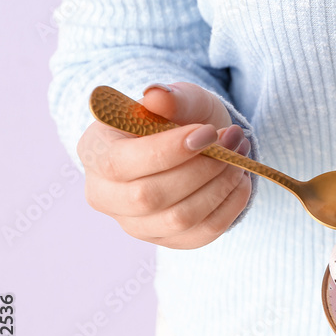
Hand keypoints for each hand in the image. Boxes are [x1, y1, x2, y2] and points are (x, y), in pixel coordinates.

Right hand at [77, 82, 251, 248]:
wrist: (193, 147)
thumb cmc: (178, 120)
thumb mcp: (178, 99)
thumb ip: (170, 98)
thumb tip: (157, 95)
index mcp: (94, 153)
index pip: (120, 164)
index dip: (168, 150)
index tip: (210, 132)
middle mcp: (105, 195)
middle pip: (149, 198)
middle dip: (201, 168)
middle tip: (234, 140)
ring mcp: (135, 224)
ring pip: (179, 219)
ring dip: (220, 186)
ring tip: (240, 156)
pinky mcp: (167, 240)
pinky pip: (203, 233)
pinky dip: (230, 205)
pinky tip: (240, 180)